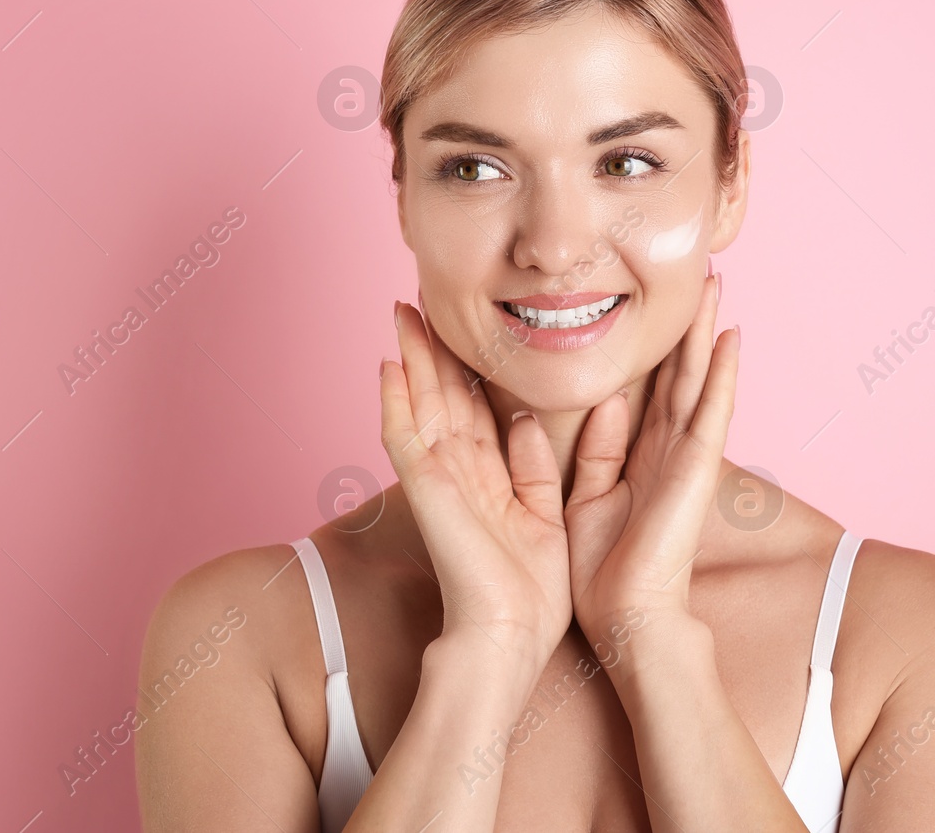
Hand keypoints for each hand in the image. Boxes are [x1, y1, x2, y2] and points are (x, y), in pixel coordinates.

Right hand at [380, 300, 571, 669]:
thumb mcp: (546, 512)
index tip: (465, 325)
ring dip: (409, 358)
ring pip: (420, 403)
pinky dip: (394, 401)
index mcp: (488, 475)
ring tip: (401, 313)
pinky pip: (404, 436)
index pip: (474, 407)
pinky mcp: (427, 487)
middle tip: (421, 299)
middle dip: (432, 348)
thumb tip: (523, 418)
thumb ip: (536, 465)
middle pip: (442, 395)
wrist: (512, 634)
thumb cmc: (532, 589)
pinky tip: (388, 364)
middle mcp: (459, 470)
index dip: (468, 366)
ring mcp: (438, 477)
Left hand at [563, 271, 738, 639]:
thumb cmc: (603, 572)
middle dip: (689, 324)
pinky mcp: (696, 469)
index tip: (658, 303)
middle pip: (683, 373)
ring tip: (717, 284)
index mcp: (641, 457)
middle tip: (698, 274)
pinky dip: (722, 374)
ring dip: (709, 332)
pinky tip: (731, 338)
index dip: (658, 346)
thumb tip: (603, 405)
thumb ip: (594, 453)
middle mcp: (669, 450)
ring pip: (700, 380)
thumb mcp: (583, 500)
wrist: (627, 619)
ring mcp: (687, 457)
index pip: (653, 389)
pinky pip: (711, 412)